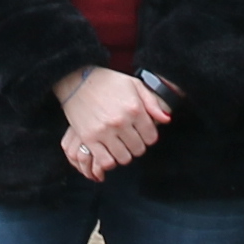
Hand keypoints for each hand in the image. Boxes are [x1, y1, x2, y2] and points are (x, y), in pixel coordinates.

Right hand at [56, 66, 169, 181]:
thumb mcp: (135, 85)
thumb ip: (152, 103)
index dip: (148, 138)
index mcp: (134, 109)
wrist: (77, 81)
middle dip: (137, 146)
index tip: (142, 134)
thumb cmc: (108, 82)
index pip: (151, 137)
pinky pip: (105, 161)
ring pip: (124, 158)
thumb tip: (166, 119)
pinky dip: (110, 162)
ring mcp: (104, 131)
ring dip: (124, 155)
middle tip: (131, 140)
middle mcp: (121, 121)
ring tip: (120, 146)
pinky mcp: (89, 138)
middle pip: (138, 149)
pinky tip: (109, 153)